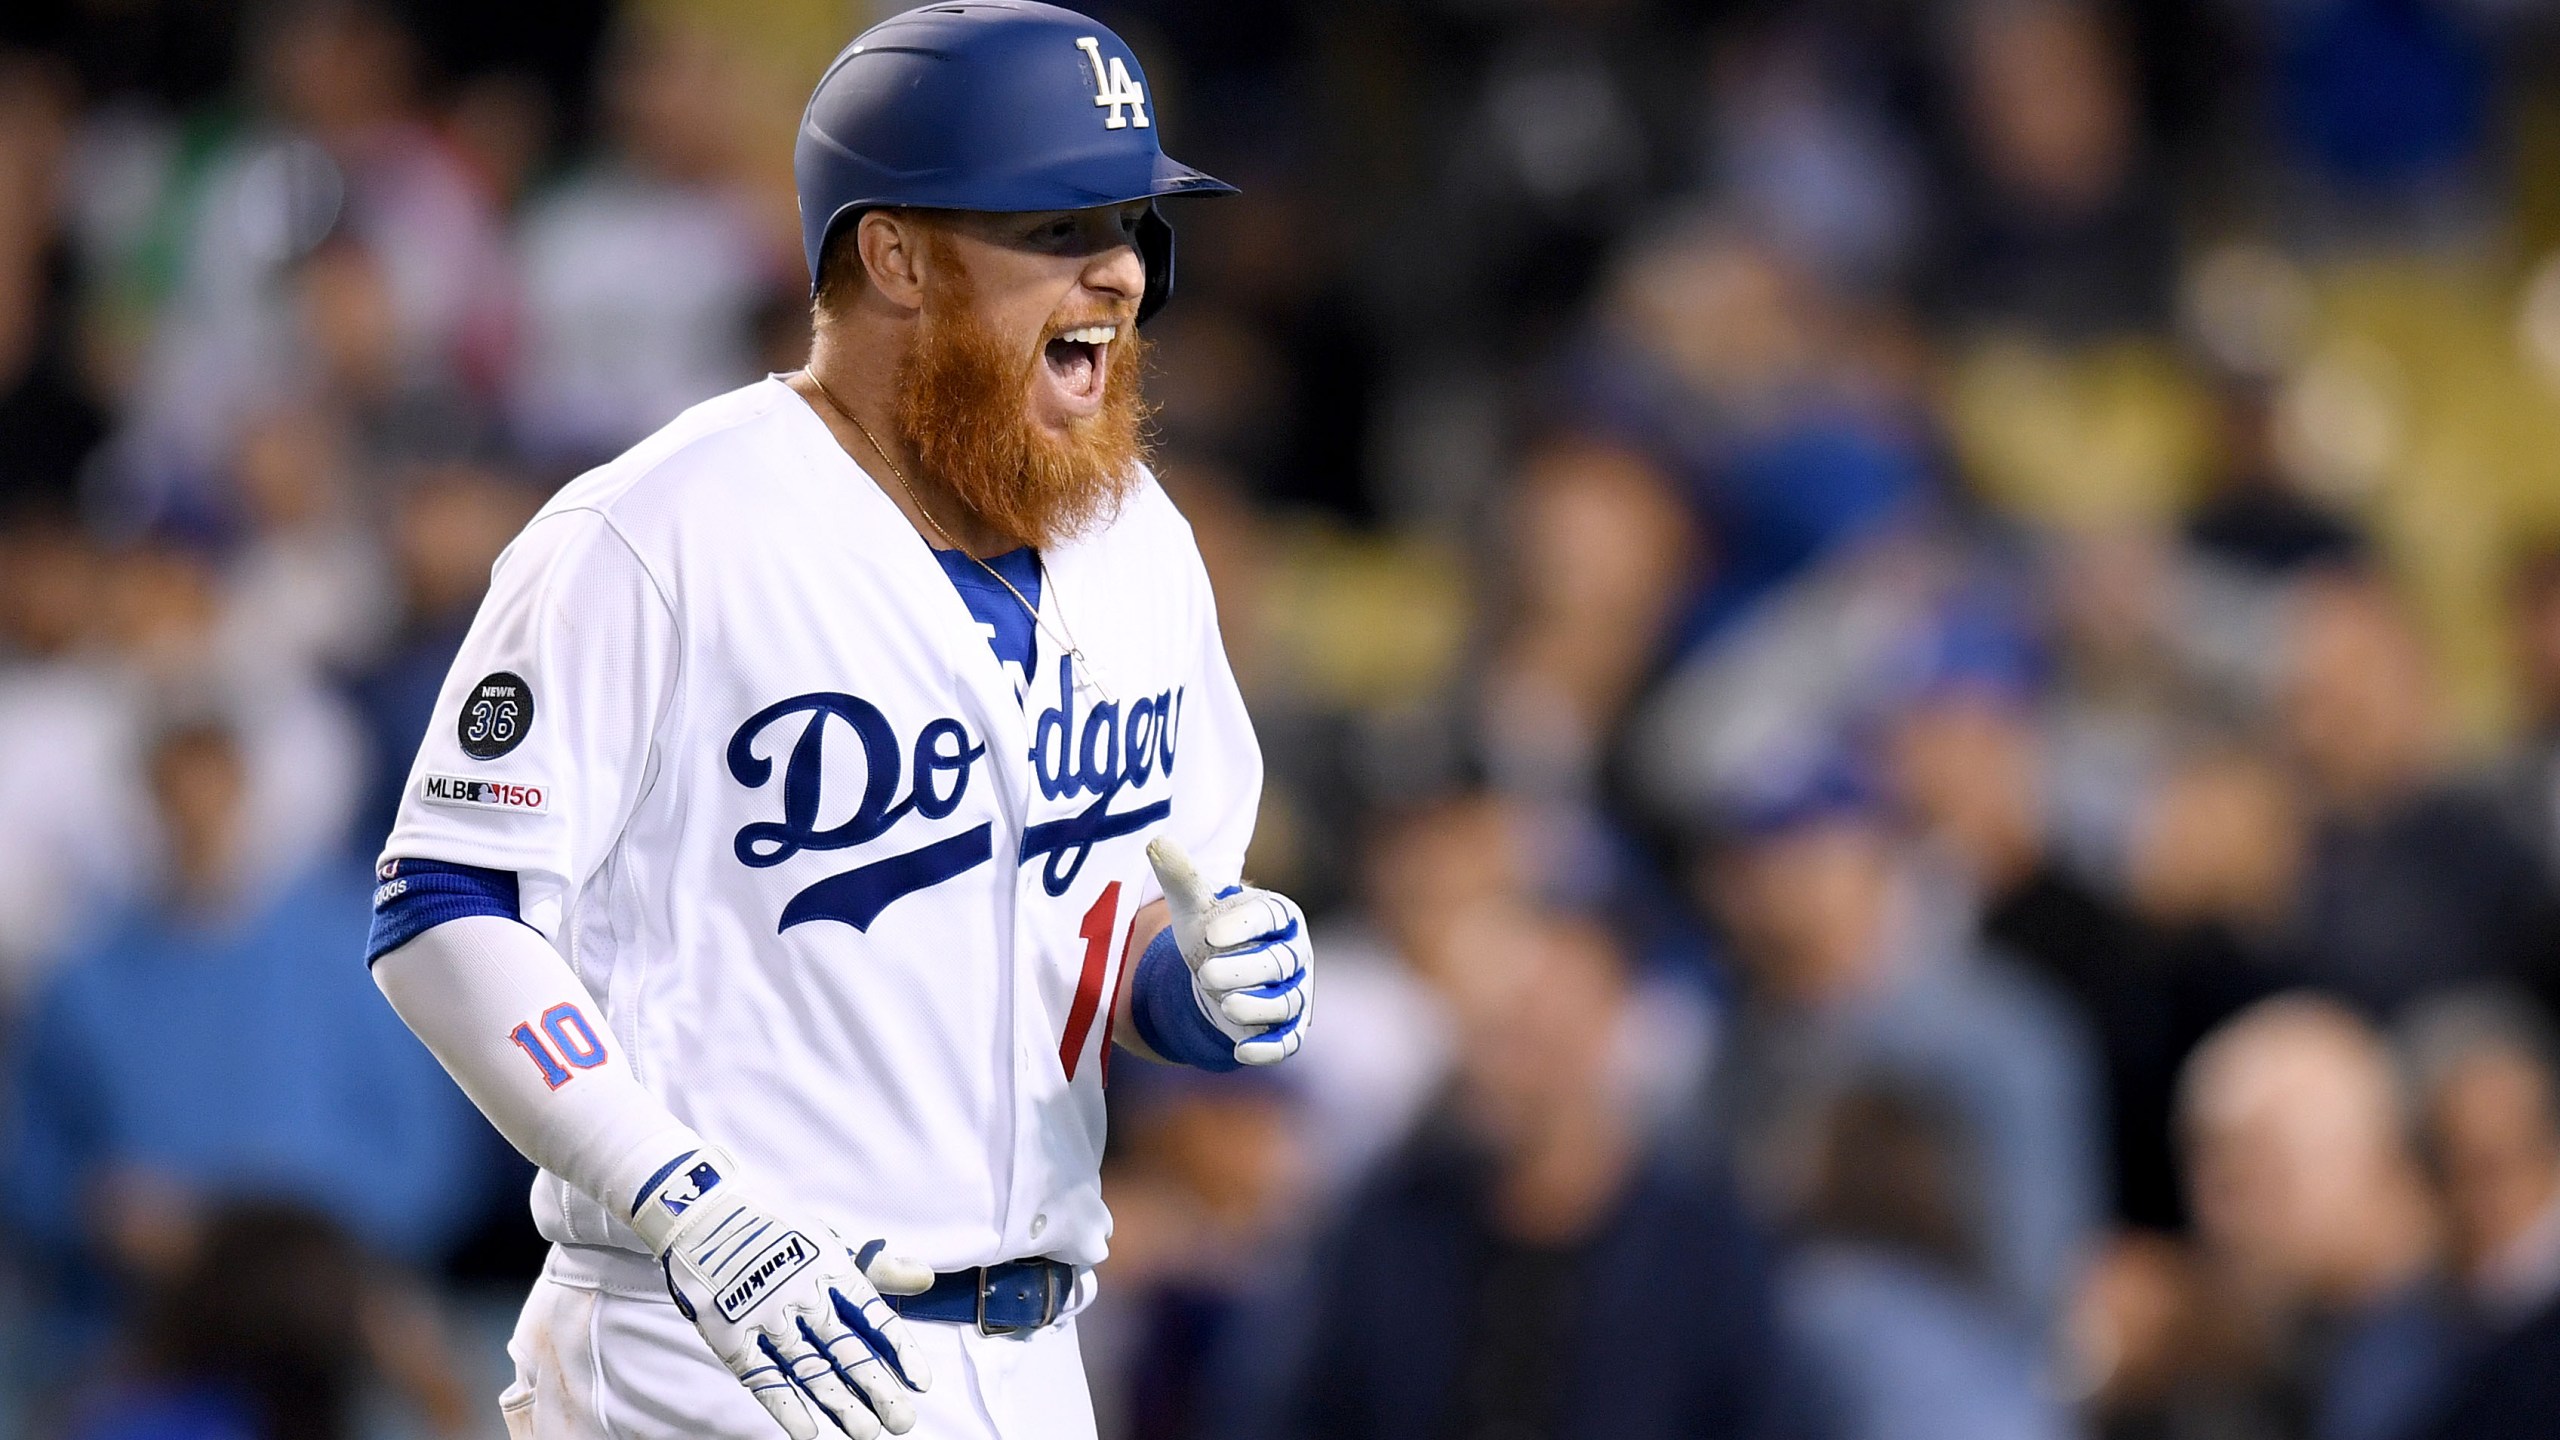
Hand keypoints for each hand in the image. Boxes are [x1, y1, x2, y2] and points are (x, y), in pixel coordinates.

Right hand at [632, 1149, 933, 1439]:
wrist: (705, 1216)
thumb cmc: (778, 1233)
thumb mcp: (831, 1242)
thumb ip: (879, 1268)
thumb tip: (926, 1278)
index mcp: (832, 1269)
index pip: (874, 1316)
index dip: (900, 1350)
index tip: (922, 1383)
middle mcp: (803, 1296)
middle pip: (847, 1350)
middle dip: (877, 1389)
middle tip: (902, 1422)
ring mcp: (766, 1317)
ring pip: (810, 1369)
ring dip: (840, 1404)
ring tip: (867, 1433)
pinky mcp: (731, 1335)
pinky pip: (761, 1377)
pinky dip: (785, 1406)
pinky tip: (808, 1432)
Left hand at [1145, 837, 1312, 1064]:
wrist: (1220, 976)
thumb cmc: (1212, 935)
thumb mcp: (1193, 907)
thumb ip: (1181, 877)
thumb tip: (1156, 841)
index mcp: (1279, 915)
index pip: (1270, 916)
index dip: (1244, 925)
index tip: (1210, 932)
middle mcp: (1295, 953)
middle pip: (1278, 962)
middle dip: (1246, 969)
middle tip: (1206, 974)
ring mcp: (1295, 993)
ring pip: (1285, 1002)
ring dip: (1257, 1007)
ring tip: (1225, 1005)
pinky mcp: (1288, 1029)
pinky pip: (1287, 1041)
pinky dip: (1268, 1048)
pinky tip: (1241, 1051)